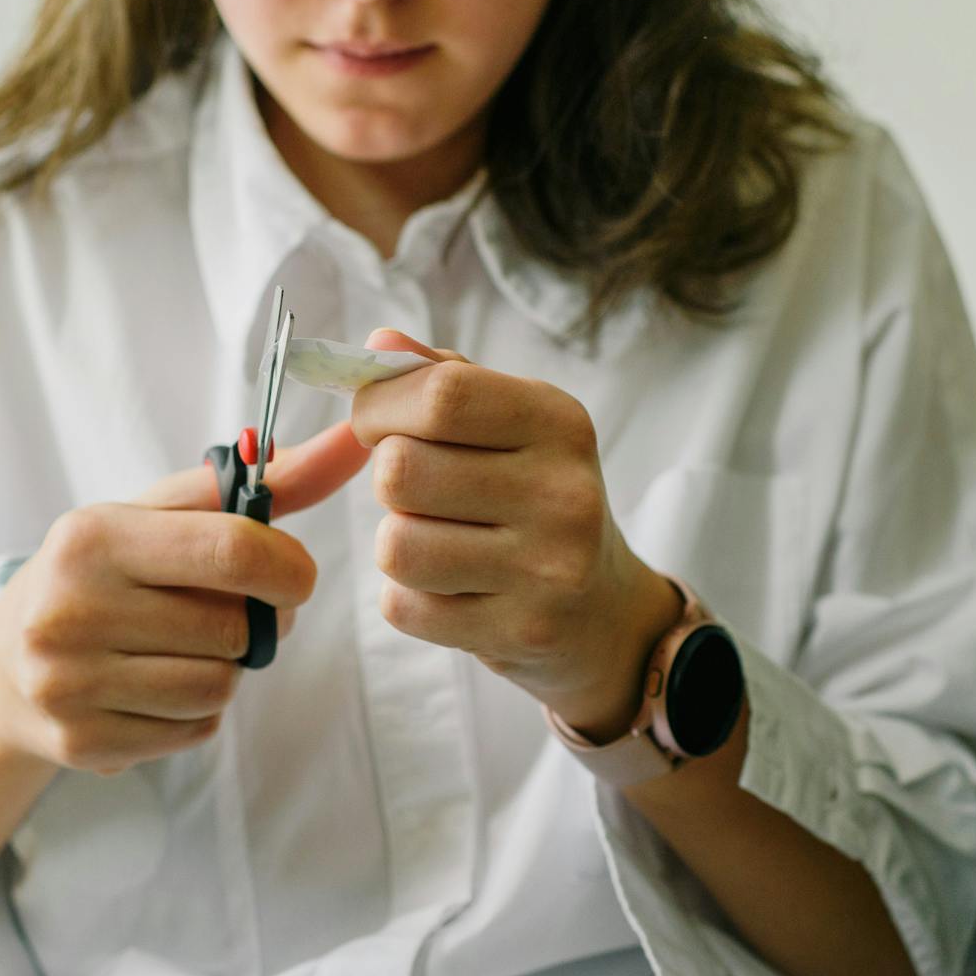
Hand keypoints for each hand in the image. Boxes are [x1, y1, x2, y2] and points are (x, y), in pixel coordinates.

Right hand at [0, 420, 370, 775]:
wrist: (3, 669)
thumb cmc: (102, 576)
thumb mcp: (159, 516)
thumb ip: (259, 484)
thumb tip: (350, 444)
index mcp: (93, 538)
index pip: (231, 552)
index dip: (288, 568)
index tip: (293, 575)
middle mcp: (70, 609)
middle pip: (233, 630)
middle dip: (257, 623)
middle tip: (234, 613)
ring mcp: (69, 683)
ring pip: (219, 687)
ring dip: (227, 670)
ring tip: (187, 649)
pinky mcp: (82, 742)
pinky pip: (195, 731)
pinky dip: (197, 712)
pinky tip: (158, 688)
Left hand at [349, 330, 676, 729]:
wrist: (602, 610)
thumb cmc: (536, 499)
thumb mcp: (512, 425)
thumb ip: (443, 379)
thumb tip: (376, 345)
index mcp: (559, 423)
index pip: (441, 395)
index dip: (379, 405)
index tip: (373, 421)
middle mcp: (563, 494)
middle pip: (401, 471)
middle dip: (386, 479)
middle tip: (417, 490)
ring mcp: (547, 570)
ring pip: (395, 546)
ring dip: (396, 542)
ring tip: (436, 541)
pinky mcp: (520, 631)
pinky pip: (404, 606)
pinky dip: (409, 598)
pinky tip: (451, 588)